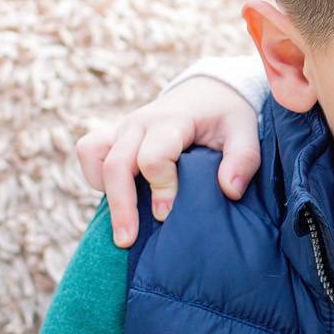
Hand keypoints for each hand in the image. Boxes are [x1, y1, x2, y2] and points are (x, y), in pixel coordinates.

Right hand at [77, 76, 261, 246]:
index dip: (160, 189)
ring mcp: (124, 126)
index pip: (154, 157)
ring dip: (104, 189)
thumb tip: (230, 191)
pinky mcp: (114, 133)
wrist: (208, 93)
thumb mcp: (245, 132)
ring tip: (121, 221)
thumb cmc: (226, 117)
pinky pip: (89, 150)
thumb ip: (243, 160)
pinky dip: (95, 174)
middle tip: (127, 241)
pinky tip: (117, 193)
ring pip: (93, 153)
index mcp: (173, 121)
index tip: (167, 214)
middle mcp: (141, 122)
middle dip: (122, 205)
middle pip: (118, 164)